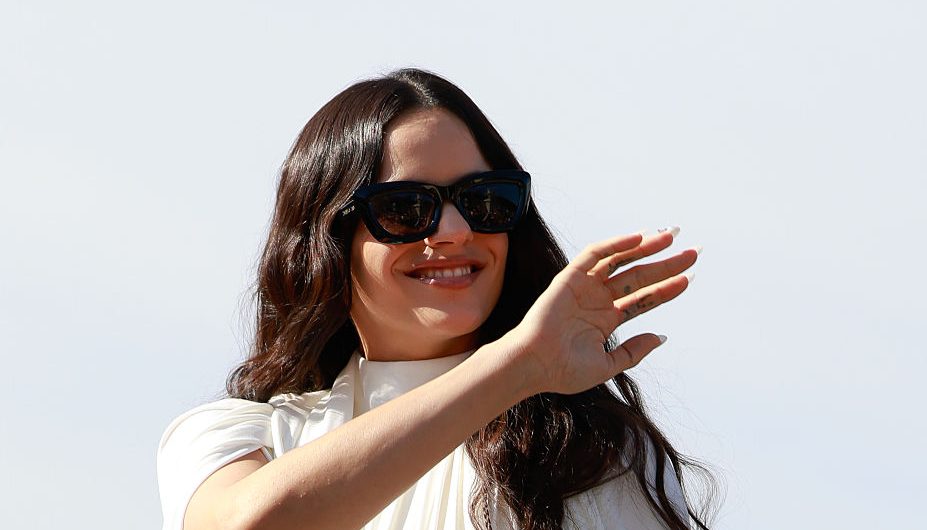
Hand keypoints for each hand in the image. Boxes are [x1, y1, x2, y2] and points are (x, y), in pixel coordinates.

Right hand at [503, 229, 698, 395]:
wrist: (535, 365)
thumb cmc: (564, 371)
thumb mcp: (608, 365)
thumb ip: (634, 351)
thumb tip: (661, 337)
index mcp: (607, 319)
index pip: (645, 298)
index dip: (668, 288)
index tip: (691, 277)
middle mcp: (599, 299)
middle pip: (639, 276)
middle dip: (666, 263)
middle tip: (693, 252)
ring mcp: (585, 287)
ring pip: (621, 261)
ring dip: (646, 248)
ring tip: (671, 237)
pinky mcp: (570, 277)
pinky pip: (594, 254)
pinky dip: (615, 244)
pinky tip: (638, 238)